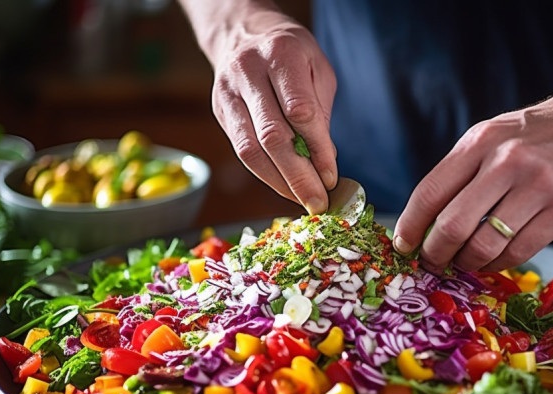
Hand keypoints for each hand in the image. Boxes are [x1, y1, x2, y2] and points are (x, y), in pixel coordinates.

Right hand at [208, 9, 337, 213]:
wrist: (243, 33)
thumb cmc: (291, 54)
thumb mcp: (318, 71)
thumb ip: (320, 114)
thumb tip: (324, 163)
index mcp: (280, 55)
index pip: (298, 111)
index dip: (317, 148)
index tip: (332, 176)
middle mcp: (248, 73)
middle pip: (272, 136)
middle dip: (298, 176)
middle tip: (318, 201)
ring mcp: (228, 94)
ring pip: (251, 150)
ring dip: (279, 182)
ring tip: (302, 199)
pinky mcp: (220, 112)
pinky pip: (241, 152)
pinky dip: (266, 174)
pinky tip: (284, 186)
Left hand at [393, 100, 552, 272]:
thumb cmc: (537, 134)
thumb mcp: (492, 136)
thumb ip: (461, 172)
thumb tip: (425, 223)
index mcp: (480, 141)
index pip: (430, 192)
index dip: (410, 226)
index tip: (403, 245)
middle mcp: (506, 162)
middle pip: (452, 226)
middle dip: (435, 253)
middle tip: (433, 262)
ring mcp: (538, 186)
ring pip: (484, 245)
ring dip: (467, 263)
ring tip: (464, 262)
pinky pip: (518, 252)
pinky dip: (498, 264)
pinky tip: (493, 260)